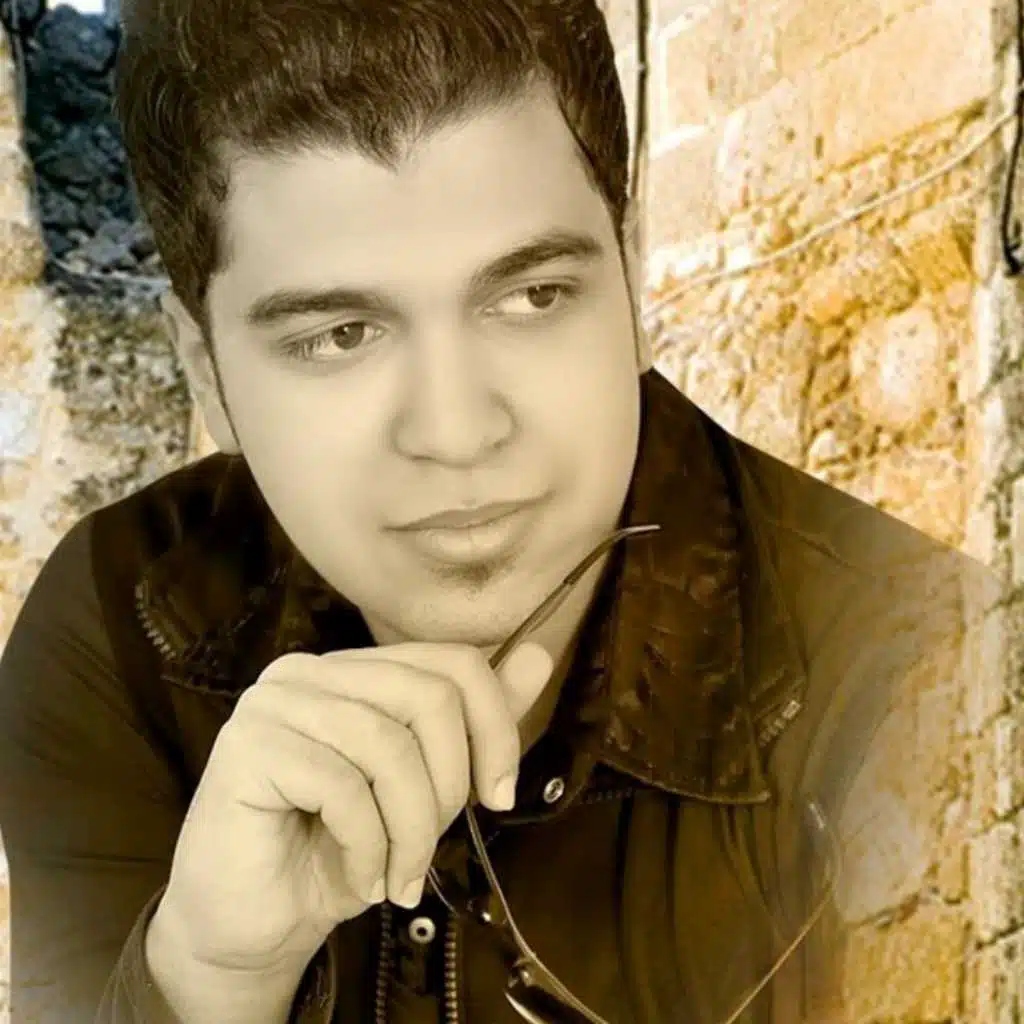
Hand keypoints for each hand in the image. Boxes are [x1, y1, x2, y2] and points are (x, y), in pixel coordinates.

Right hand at [149, 641, 552, 979]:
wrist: (252, 926)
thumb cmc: (335, 852)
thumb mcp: (421, 790)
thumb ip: (473, 725)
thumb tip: (539, 656)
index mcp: (353, 670)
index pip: (451, 662)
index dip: (495, 728)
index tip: (499, 797)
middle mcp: (309, 671)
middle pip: (428, 696)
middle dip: (450, 787)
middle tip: (432, 851)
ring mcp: (274, 702)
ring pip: (388, 746)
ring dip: (411, 830)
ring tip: (400, 878)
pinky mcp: (248, 745)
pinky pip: (343, 787)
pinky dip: (369, 846)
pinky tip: (361, 879)